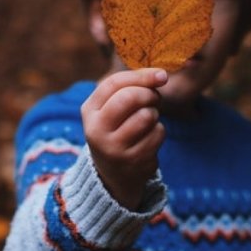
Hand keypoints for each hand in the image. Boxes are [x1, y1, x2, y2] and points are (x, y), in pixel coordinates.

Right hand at [80, 68, 168, 208]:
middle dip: (149, 94)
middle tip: (154, 99)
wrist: (113, 174)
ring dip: (154, 114)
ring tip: (148, 120)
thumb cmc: (117, 130)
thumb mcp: (111, 108)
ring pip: (146, 116)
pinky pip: (157, 134)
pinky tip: (149, 138)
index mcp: (89, 111)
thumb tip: (160, 75)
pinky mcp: (133, 161)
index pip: (114, 83)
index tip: (161, 75)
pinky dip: (159, 132)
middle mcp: (97, 130)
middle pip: (129, 98)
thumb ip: (130, 88)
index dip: (141, 76)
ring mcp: (114, 148)